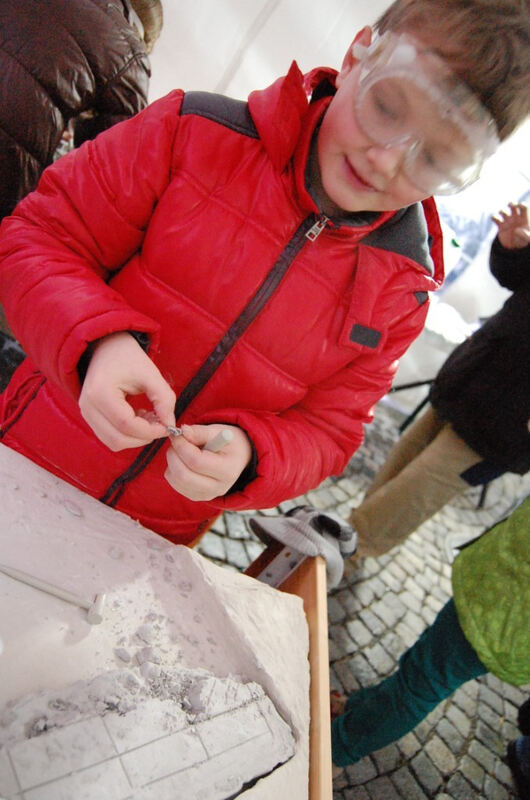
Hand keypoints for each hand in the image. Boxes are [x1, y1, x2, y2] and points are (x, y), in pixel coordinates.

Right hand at [79, 332, 175, 449]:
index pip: (126, 425)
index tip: (167, 426)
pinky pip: (110, 438)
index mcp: (100, 392)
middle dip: (144, 437)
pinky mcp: (89, 418)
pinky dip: (127, 435)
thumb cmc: (128, 358)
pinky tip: (138, 418)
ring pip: (113, 443)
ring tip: (149, 419)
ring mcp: (86, 414)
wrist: (106, 348)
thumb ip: (164, 399)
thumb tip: (170, 425)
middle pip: (118, 439)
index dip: (150, 431)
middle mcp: (88, 407)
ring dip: (136, 438)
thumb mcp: (151, 373)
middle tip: (160, 424)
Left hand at [165, 423, 251, 500]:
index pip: (196, 462)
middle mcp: (218, 487)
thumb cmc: (228, 443)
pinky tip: (182, 460)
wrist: (235, 458)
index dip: (182, 446)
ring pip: (176, 480)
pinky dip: (172, 469)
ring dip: (172, 461)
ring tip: (181, 449)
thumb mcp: (219, 432)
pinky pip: (174, 483)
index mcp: (228, 470)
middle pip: (183, 475)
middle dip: (173, 455)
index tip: (177, 434)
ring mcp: (206, 495)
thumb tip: (182, 431)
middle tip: (175, 441)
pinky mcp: (196, 496)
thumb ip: (201, 432)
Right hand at [492, 203, 529, 249]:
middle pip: (514, 206)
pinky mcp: (500, 226)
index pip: (524, 207)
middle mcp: (516, 217)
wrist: (515, 247)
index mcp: (525, 218)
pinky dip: (494, 217)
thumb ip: (526, 236)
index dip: (522, 204)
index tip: (519, 205)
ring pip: (504, 212)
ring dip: (502, 211)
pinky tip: (494, 218)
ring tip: (502, 213)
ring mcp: (508, 221)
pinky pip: (496, 218)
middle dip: (512, 203)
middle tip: (510, 205)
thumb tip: (516, 230)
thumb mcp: (528, 239)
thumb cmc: (524, 241)